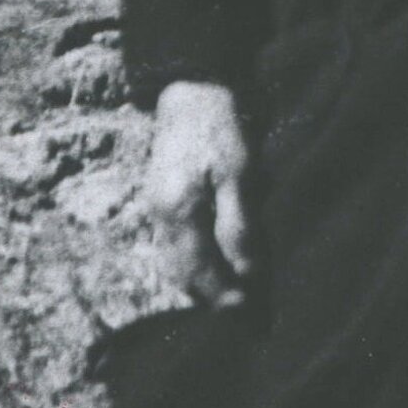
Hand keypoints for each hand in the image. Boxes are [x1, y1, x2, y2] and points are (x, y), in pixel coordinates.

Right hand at [145, 80, 252, 308]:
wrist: (193, 90)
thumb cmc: (222, 129)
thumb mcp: (240, 175)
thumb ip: (240, 226)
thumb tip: (246, 272)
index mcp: (179, 213)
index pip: (201, 272)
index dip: (225, 296)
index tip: (250, 313)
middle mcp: (161, 218)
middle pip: (183, 275)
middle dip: (211, 298)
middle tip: (244, 317)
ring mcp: (157, 210)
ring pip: (176, 263)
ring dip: (201, 285)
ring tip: (232, 298)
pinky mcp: (162, 201)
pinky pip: (175, 247)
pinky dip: (194, 264)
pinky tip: (214, 267)